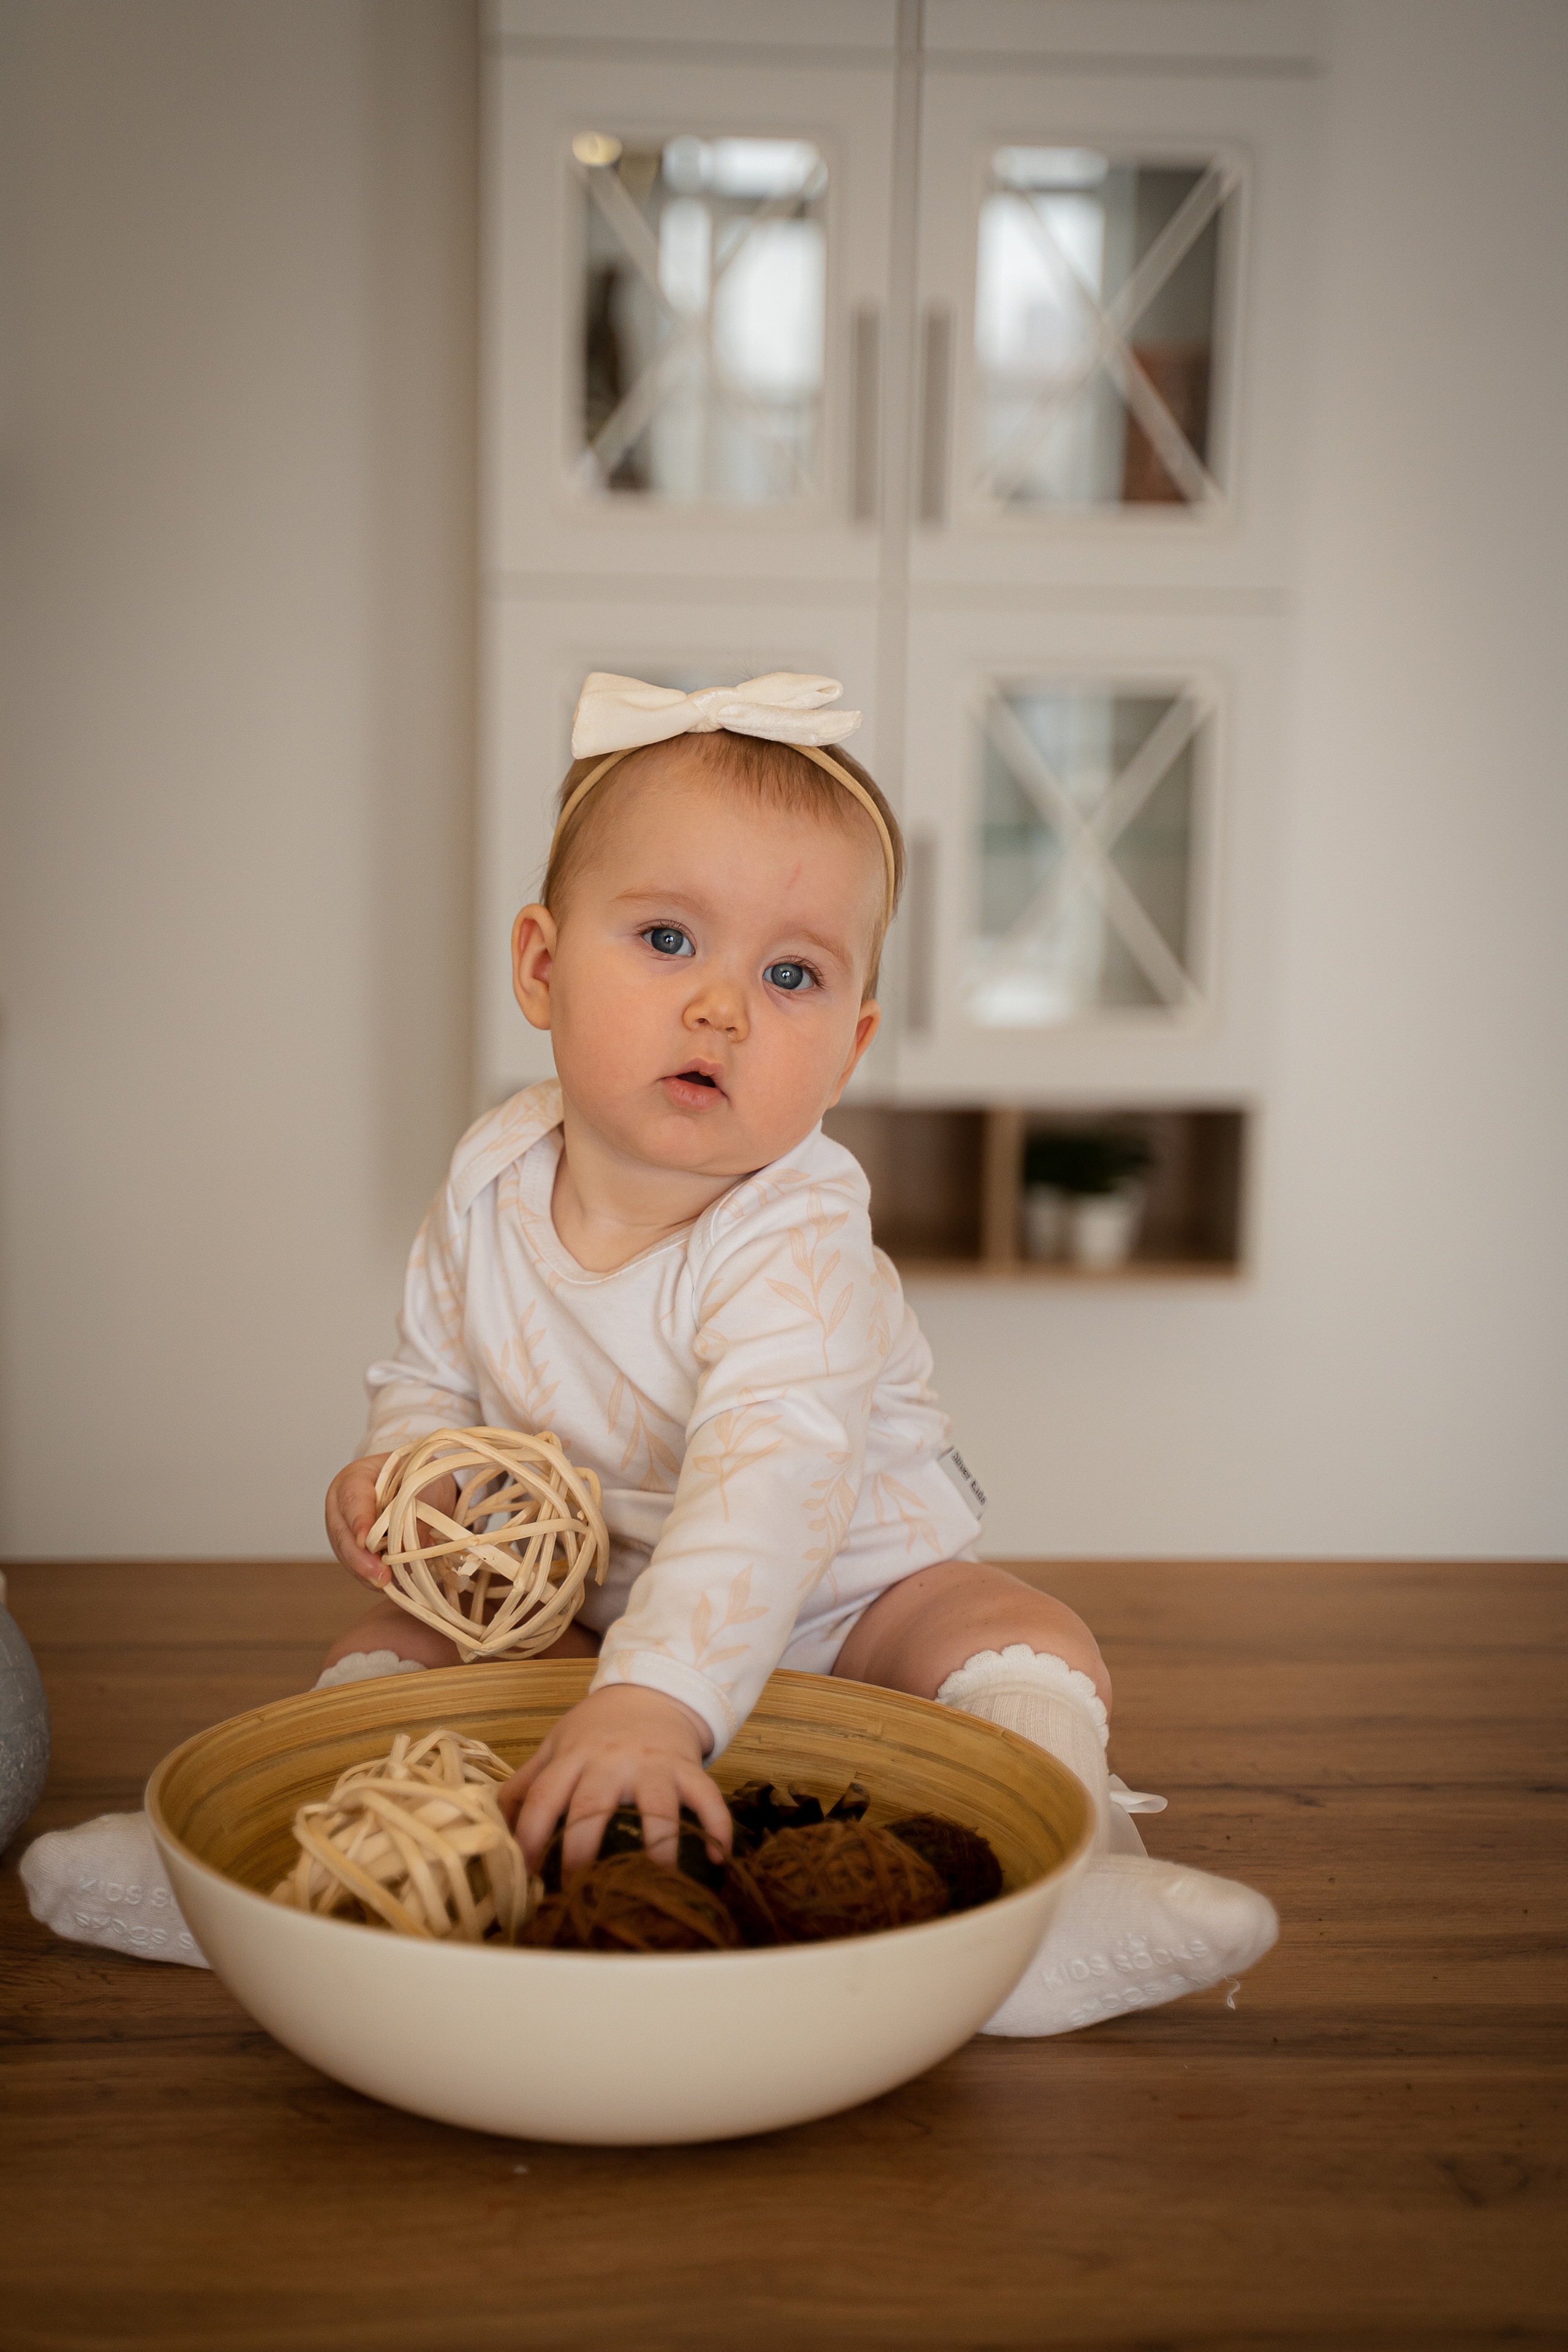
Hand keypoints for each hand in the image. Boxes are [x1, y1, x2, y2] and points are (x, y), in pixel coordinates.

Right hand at [324, 1453, 455, 1589]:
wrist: (419, 1485)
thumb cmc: (418, 1476)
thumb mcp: (424, 1484)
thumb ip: (415, 1510)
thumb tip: (408, 1548)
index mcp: (354, 1478)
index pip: (352, 1498)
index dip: (359, 1521)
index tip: (365, 1541)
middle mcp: (342, 1506)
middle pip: (343, 1535)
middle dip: (361, 1559)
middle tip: (380, 1576)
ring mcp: (345, 1531)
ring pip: (349, 1557)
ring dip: (369, 1573)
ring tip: (390, 1584)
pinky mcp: (353, 1551)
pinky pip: (359, 1568)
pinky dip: (374, 1577)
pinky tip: (392, 1584)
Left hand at [500, 1686, 732, 1880]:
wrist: (652, 1690)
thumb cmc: (596, 1730)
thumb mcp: (554, 1747)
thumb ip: (523, 1786)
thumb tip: (491, 1832)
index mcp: (571, 1758)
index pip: (542, 1799)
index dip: (528, 1838)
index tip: (525, 1877)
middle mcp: (609, 1761)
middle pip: (592, 1806)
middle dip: (582, 1851)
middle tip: (581, 1892)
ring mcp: (652, 1764)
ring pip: (656, 1806)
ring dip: (658, 1846)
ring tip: (657, 1884)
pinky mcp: (687, 1767)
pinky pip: (706, 1796)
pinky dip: (717, 1825)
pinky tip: (720, 1858)